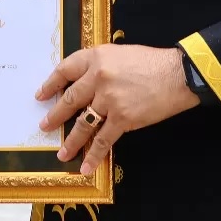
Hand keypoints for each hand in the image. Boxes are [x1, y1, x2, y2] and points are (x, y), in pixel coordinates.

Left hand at [34, 44, 198, 176]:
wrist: (179, 74)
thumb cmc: (153, 62)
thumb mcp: (120, 54)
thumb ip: (101, 65)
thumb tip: (86, 83)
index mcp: (97, 57)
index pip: (65, 70)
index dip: (51, 84)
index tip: (41, 95)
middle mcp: (98, 78)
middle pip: (70, 100)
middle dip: (55, 116)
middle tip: (44, 126)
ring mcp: (109, 99)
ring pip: (83, 123)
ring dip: (71, 141)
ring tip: (62, 153)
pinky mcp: (123, 118)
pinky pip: (103, 139)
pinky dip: (93, 155)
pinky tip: (85, 166)